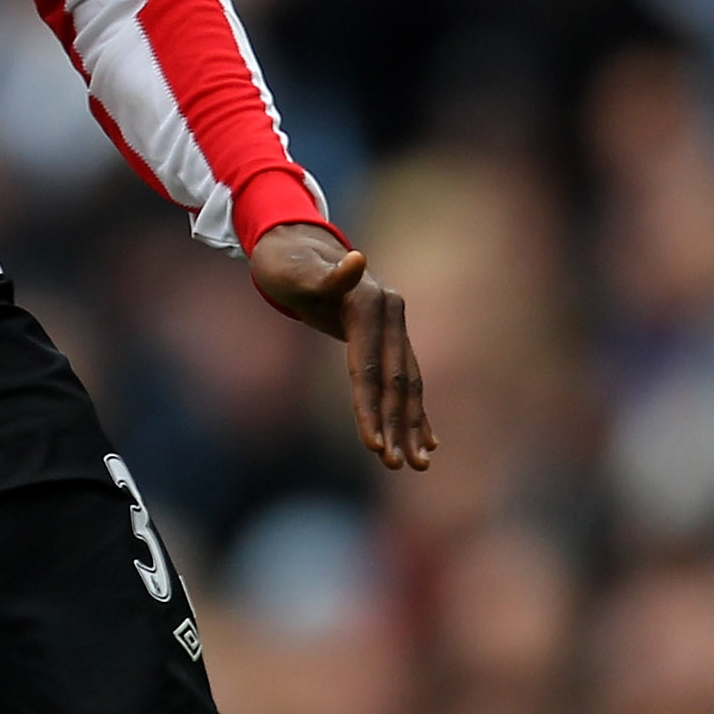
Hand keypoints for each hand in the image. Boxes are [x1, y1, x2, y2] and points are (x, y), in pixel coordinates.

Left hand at [249, 220, 434, 473]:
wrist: (297, 248)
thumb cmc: (287, 265)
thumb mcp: (294, 271)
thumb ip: (325, 274)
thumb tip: (356, 260)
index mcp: (369, 305)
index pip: (369, 369)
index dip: (369, 408)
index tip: (371, 446)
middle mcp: (390, 316)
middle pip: (395, 381)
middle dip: (395, 426)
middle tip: (395, 465)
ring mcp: (395, 327)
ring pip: (407, 385)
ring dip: (411, 426)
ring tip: (417, 465)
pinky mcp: (390, 337)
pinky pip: (406, 380)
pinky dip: (416, 411)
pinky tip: (427, 442)